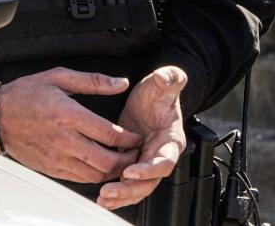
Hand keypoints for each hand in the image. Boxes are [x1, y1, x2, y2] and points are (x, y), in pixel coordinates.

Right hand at [0, 67, 141, 182]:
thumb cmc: (25, 94)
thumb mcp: (58, 77)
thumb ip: (92, 81)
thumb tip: (120, 83)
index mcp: (69, 115)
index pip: (110, 134)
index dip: (130, 139)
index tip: (136, 137)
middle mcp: (65, 140)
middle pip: (108, 160)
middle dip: (128, 159)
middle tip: (135, 153)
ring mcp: (57, 157)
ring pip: (96, 174)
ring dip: (113, 170)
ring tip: (120, 160)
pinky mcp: (51, 168)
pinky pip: (80, 179)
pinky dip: (95, 176)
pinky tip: (99, 166)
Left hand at [97, 65, 187, 210]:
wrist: (152, 98)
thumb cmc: (159, 93)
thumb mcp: (163, 83)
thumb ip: (170, 78)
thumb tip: (169, 76)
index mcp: (171, 140)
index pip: (164, 161)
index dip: (149, 168)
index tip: (131, 171)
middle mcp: (160, 154)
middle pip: (150, 180)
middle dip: (131, 188)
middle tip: (111, 191)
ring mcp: (146, 160)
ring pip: (138, 186)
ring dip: (122, 194)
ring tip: (104, 198)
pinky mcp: (133, 161)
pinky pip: (128, 182)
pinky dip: (117, 192)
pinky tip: (103, 197)